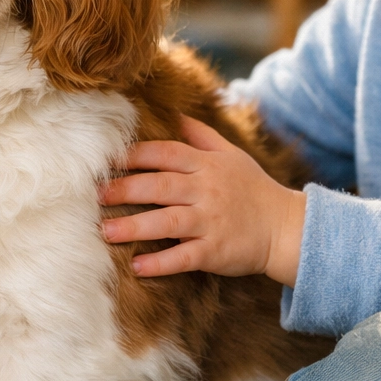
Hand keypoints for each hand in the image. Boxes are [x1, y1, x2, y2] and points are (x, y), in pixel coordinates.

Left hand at [98, 114, 306, 284]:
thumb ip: (200, 135)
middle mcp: (206, 190)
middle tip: (95, 195)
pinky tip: (137, 266)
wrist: (285, 227)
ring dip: (134, 227)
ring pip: (167, 221)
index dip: (135, 154)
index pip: (165, 153)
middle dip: (125, 189)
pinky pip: (184, 257)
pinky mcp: (215, 251)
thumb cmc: (252, 188)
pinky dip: (161, 263)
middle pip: (160, 185)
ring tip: (106, 231)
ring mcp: (211, 221)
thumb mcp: (230, 153)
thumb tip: (173, 114)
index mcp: (206, 165)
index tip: (106, 159)